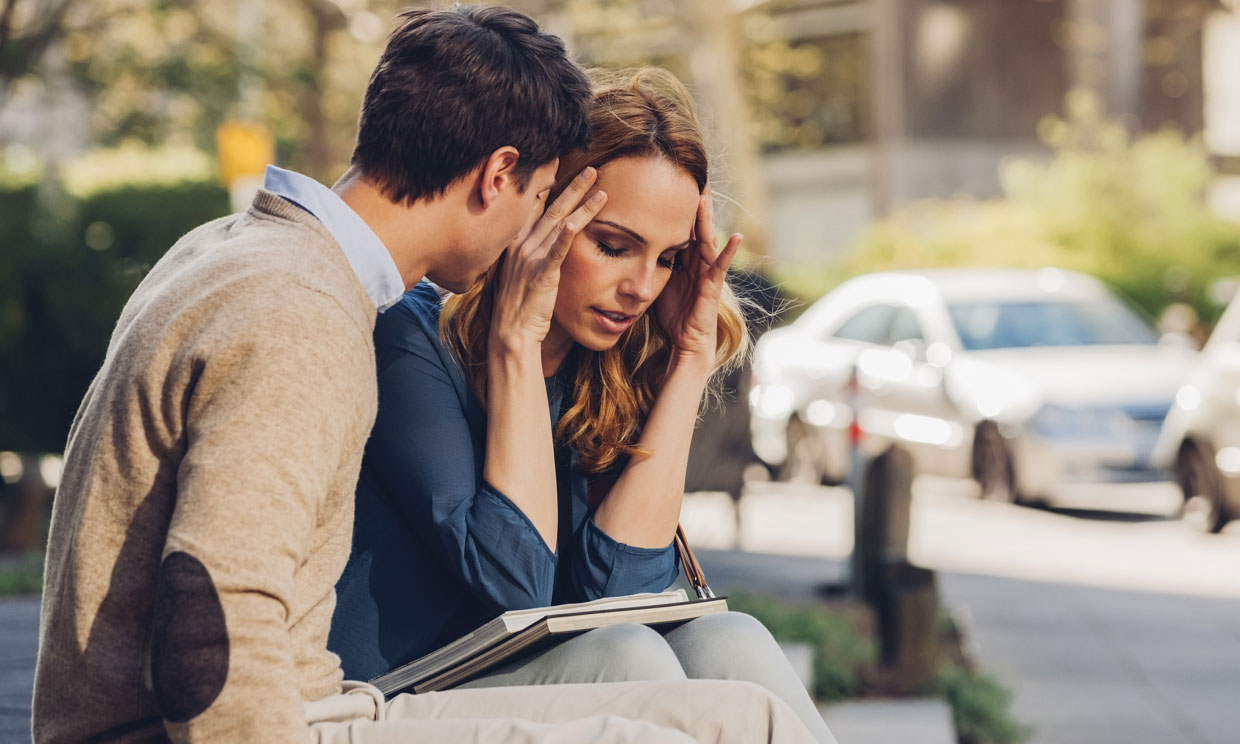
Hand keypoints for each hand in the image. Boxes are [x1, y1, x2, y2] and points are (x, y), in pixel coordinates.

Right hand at [490, 168, 606, 351]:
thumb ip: (530, 253)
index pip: (533, 205)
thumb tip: (543, 243)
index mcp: (515, 242)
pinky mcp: (543, 273)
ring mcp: (531, 258)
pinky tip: (580, 219)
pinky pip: (558, 249)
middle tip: (591, 169)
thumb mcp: (519, 273)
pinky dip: (568, 233)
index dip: (548, 185)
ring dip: (582, 203)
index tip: (561, 166)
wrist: (511, 332)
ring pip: (560, 222)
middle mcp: (521, 244)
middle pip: (551, 207)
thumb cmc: (519, 306)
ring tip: (601, 188)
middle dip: (573, 187)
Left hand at [655, 186, 741, 364]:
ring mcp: (708, 272)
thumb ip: (650, 259)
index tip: (670, 181)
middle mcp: (698, 260)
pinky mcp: (713, 286)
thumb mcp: (658, 279)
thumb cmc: (673, 312)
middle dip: (694, 203)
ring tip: (706, 196)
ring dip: (707, 218)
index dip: (677, 205)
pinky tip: (736, 237)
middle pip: (695, 225)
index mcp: (684, 257)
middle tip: (692, 175)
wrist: (686, 340)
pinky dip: (729, 252)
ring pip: (707, 239)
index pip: (680, 225)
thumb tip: (627, 242)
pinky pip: (721, 266)